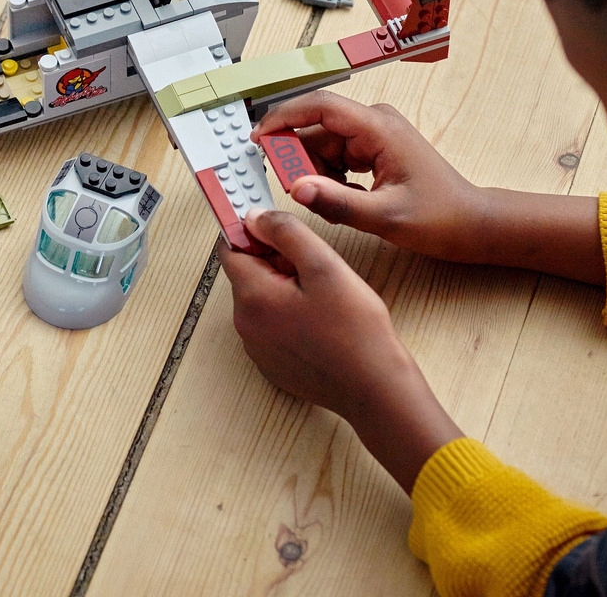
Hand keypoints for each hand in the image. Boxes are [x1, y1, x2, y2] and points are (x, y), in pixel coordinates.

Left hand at [219, 209, 459, 492]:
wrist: (376, 389)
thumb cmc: (355, 329)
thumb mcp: (323, 265)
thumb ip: (285, 232)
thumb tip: (253, 217)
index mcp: (253, 298)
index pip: (230, 248)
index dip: (253, 231)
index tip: (276, 226)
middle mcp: (246, 325)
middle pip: (247, 273)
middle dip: (274, 260)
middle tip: (314, 266)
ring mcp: (258, 348)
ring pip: (261, 298)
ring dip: (283, 286)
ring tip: (322, 295)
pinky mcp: (273, 364)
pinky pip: (272, 324)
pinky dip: (289, 313)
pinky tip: (321, 320)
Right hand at [253, 93, 486, 264]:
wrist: (471, 224)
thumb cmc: (439, 217)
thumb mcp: (384, 216)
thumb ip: (337, 202)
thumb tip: (297, 189)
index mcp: (379, 127)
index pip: (321, 106)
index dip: (285, 117)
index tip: (260, 138)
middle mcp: (375, 122)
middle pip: (317, 128)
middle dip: (300, 158)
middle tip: (296, 189)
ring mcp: (374, 134)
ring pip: (323, 144)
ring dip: (317, 173)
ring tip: (333, 203)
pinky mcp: (373, 147)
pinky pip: (335, 155)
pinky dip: (330, 177)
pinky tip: (344, 198)